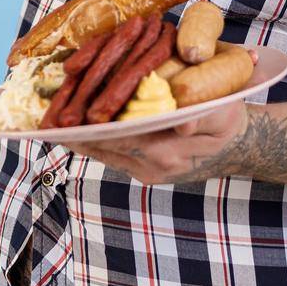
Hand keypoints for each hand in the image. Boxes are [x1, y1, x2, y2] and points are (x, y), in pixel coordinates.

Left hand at [62, 101, 248, 185]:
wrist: (237, 148)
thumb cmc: (229, 121)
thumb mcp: (224, 113)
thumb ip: (203, 118)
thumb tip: (182, 124)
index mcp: (170, 152)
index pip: (122, 138)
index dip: (95, 126)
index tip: (68, 116)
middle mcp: (153, 167)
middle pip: (105, 149)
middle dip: (78, 133)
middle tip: (48, 119)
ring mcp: (146, 172)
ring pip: (104, 154)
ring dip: (80, 139)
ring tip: (52, 123)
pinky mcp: (142, 171)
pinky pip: (111, 155)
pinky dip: (93, 141)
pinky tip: (76, 127)